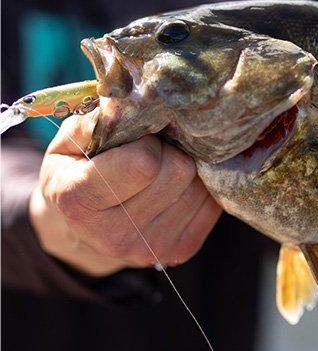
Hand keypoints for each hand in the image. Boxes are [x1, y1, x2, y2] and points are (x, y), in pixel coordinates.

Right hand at [29, 111, 221, 276]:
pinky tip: (178, 185)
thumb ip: (99, 119)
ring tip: (165, 167)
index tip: (137, 139)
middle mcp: (115, 235)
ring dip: (189, 167)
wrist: (85, 227)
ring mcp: (151, 249)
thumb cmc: (79, 170)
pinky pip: (212, 202)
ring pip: (200, 185)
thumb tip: (137, 99)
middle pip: (179, 171)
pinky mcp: (180, 251)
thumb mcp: (73, 140)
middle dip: (172, 151)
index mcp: (80, 201)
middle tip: (156, 150)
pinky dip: (200, 186)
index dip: (148, 140)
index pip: (145, 161)